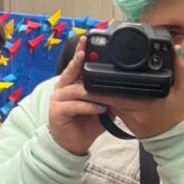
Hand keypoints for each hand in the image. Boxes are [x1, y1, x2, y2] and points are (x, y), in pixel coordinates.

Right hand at [49, 36, 111, 155]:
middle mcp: (63, 87)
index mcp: (72, 83)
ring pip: (74, 89)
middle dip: (78, 60)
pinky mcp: (56, 111)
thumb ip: (108, 94)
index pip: (77, 65)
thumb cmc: (85, 122)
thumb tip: (126, 84)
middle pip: (70, 70)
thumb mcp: (101, 106)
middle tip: (84, 52)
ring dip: (90, 90)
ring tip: (103, 93)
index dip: (81, 52)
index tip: (87, 40)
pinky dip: (87, 106)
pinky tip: (99, 107)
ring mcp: (57, 99)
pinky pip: (73, 105)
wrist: (73, 144)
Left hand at [84, 45, 183, 138]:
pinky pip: (113, 109)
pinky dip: (107, 100)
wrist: (175, 139)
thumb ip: (179, 68)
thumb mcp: (183, 90)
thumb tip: (176, 48)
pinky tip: (102, 90)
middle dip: (97, 87)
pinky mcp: (125, 122)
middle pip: (110, 97)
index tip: (93, 74)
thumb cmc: (179, 113)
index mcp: (149, 102)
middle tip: (85, 74)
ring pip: (109, 103)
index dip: (104, 84)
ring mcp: (129, 118)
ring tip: (90, 80)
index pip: (120, 92)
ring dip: (100, 93)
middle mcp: (136, 111)